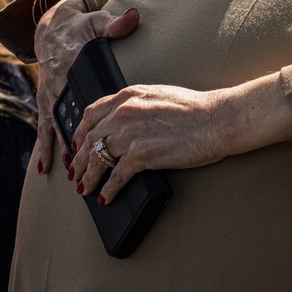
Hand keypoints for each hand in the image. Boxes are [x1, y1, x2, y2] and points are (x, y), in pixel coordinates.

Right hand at [33, 0, 139, 176]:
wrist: (53, 28)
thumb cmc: (82, 27)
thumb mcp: (98, 22)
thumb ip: (116, 23)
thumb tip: (133, 16)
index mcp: (69, 64)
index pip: (80, 90)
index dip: (89, 110)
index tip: (98, 128)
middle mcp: (56, 82)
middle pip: (66, 114)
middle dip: (75, 138)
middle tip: (86, 161)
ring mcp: (48, 93)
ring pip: (54, 125)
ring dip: (60, 148)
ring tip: (70, 170)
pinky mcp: (45, 101)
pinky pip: (43, 126)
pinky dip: (44, 146)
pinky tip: (45, 167)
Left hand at [70, 84, 223, 203]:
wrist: (215, 120)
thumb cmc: (197, 110)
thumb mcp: (159, 96)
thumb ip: (138, 105)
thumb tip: (128, 120)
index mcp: (128, 96)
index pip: (92, 114)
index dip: (80, 132)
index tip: (77, 143)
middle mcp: (124, 113)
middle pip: (90, 139)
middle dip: (80, 159)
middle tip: (76, 171)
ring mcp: (130, 134)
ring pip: (98, 159)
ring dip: (89, 177)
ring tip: (85, 187)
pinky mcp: (140, 155)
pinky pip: (116, 177)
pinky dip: (108, 189)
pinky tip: (106, 196)